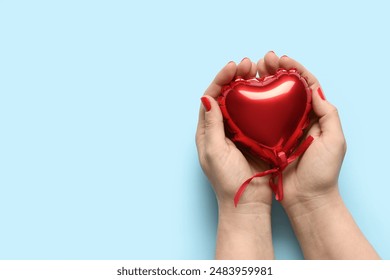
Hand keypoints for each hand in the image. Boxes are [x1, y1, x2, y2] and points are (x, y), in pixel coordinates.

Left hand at [196, 58, 272, 210]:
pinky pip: (255, 114)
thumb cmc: (228, 181)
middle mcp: (221, 129)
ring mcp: (238, 132)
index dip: (220, 80)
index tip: (232, 67)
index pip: (211, 98)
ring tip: (258, 71)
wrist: (247, 203)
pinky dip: (260, 100)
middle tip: (248, 65)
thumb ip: (211, 125)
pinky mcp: (254, 137)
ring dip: (247, 85)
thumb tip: (207, 97)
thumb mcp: (215, 152)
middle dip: (234, 78)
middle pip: (226, 96)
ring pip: (241, 102)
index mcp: (207, 131)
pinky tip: (268, 90)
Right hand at [257, 52, 346, 212]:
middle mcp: (297, 120)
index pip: (306, 86)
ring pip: (271, 100)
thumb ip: (328, 114)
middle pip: (287, 89)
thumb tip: (314, 89)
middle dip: (276, 71)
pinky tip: (244, 95)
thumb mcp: (334, 141)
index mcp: (315, 117)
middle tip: (264, 61)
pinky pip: (259, 118)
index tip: (282, 59)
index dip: (295, 69)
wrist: (307, 199)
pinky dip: (253, 105)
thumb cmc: (322, 173)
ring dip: (263, 83)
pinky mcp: (267, 140)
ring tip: (252, 72)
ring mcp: (281, 129)